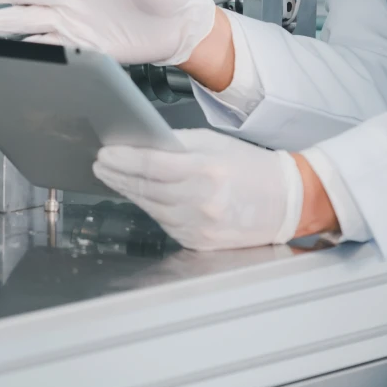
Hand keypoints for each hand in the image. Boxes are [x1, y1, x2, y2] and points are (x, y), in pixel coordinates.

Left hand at [93, 129, 303, 250]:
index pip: (151, 165)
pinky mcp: (200, 243)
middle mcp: (202, 203)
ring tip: (113, 177)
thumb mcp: (212, 143)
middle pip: (146, 188)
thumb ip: (175, 144)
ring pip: (151, 208)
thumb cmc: (250, 167)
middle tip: (101, 165)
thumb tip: (139, 143)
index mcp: (206, 172)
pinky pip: (165, 224)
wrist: (285, 203)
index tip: (105, 152)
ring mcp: (200, 227)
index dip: (123, 159)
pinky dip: (150, 208)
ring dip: (128, 192)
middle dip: (118, 175)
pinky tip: (139, 196)